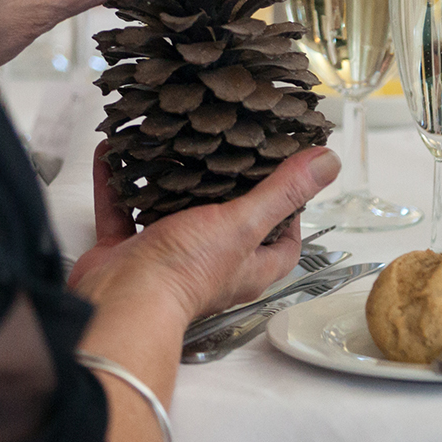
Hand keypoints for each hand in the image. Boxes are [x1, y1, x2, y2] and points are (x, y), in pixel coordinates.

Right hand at [70, 142, 341, 322]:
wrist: (122, 299)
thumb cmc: (186, 271)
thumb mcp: (244, 223)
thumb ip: (281, 192)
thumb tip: (329, 162)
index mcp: (246, 265)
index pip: (283, 243)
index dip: (292, 215)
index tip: (289, 177)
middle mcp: (210, 264)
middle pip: (226, 224)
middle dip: (225, 187)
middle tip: (226, 146)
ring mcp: (166, 257)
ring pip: (169, 213)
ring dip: (167, 181)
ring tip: (171, 143)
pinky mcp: (127, 252)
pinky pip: (122, 211)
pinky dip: (117, 183)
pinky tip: (113, 153)